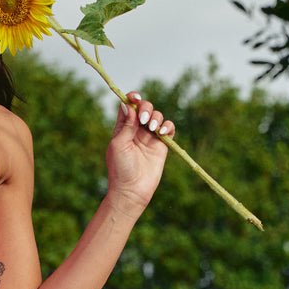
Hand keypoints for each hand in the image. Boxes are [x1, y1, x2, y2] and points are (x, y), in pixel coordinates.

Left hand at [105, 91, 174, 215]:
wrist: (132, 191)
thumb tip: (128, 104)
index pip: (128, 106)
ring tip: (152, 128)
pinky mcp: (162, 145)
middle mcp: (136, 130)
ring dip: (156, 117)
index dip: (132, 98)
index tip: (135, 97)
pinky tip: (162, 132)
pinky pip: (169, 128)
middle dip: (146, 107)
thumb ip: (126, 125)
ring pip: (157, 116)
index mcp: (122, 128)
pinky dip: (168, 126)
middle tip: (144, 119)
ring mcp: (149, 137)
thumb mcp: (119, 144)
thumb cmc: (121, 169)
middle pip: (144, 108)